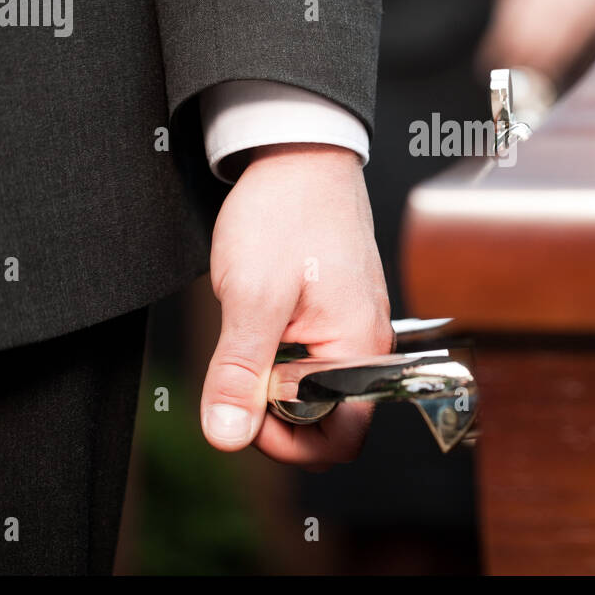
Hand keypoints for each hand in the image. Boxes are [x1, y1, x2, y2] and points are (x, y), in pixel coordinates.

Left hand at [200, 143, 392, 464]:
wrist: (298, 153)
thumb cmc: (286, 211)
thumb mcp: (251, 295)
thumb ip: (239, 372)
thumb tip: (227, 434)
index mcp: (359, 347)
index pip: (340, 440)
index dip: (287, 441)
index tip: (244, 408)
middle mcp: (368, 345)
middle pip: (332, 423)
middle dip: (280, 417)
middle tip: (240, 378)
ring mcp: (356, 328)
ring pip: (320, 392)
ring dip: (278, 385)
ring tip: (252, 340)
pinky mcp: (340, 313)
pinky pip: (316, 361)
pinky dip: (284, 359)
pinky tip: (263, 326)